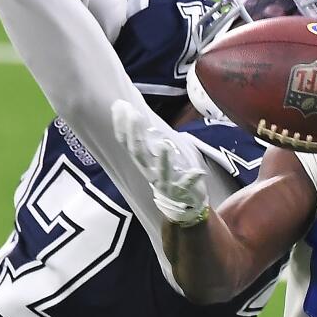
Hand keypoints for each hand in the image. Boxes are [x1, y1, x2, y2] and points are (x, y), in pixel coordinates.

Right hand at [111, 100, 209, 225]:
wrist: (183, 208)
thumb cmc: (170, 177)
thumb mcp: (158, 159)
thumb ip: (151, 141)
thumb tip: (141, 118)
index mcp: (146, 164)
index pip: (129, 144)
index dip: (123, 127)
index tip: (120, 107)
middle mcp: (152, 173)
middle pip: (139, 154)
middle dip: (136, 135)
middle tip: (134, 115)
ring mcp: (167, 184)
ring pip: (161, 172)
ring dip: (163, 160)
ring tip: (164, 145)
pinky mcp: (183, 192)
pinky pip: (187, 186)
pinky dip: (191, 179)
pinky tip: (197, 172)